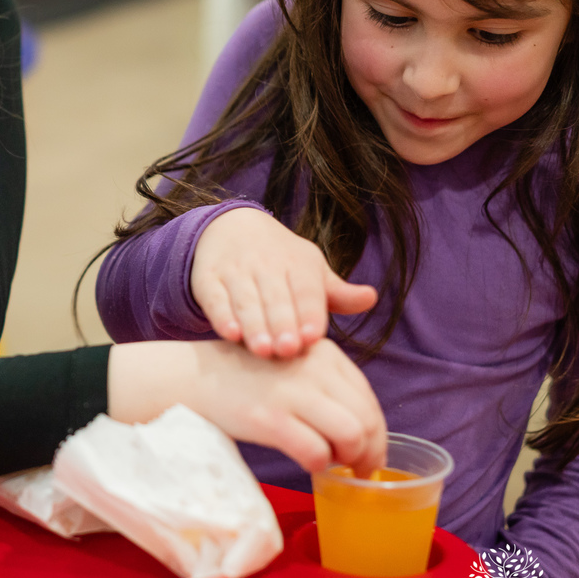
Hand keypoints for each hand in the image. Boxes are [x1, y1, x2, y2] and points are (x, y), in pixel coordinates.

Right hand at [107, 339, 386, 475]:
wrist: (192, 376)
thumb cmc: (243, 376)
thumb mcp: (290, 363)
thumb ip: (325, 384)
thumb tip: (361, 428)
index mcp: (323, 351)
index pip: (367, 396)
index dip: (376, 431)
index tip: (368, 452)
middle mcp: (313, 367)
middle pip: (366, 418)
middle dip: (370, 452)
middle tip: (359, 471)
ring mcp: (292, 392)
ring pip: (351, 436)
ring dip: (349, 460)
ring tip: (335, 467)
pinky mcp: (271, 418)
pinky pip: (317, 452)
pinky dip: (319, 465)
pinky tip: (308, 464)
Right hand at [191, 208, 377, 357]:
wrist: (230, 227)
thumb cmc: (280, 260)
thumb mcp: (310, 270)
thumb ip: (337, 293)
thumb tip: (371, 298)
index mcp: (298, 264)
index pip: (306, 290)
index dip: (308, 313)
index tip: (312, 337)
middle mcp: (266, 265)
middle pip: (275, 297)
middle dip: (281, 323)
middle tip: (287, 350)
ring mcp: (235, 271)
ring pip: (245, 300)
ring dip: (253, 324)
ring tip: (261, 350)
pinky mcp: (207, 279)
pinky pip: (214, 299)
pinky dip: (221, 316)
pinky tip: (230, 334)